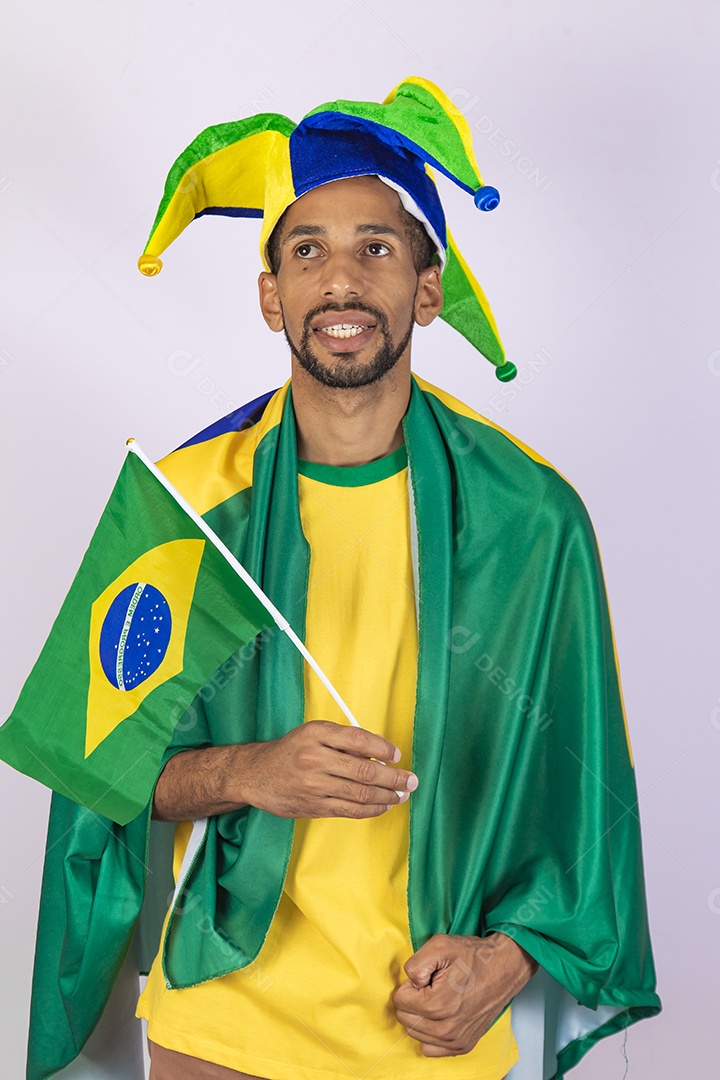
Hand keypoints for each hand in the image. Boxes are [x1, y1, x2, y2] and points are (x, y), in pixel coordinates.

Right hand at [233, 720, 417, 818]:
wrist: (255, 774)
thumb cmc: (290, 751)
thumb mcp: (312, 733)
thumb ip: (343, 741)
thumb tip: (380, 755)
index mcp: (316, 734)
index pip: (358, 740)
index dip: (383, 749)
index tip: (397, 755)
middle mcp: (314, 758)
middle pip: (364, 771)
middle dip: (394, 778)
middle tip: (411, 780)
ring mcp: (314, 785)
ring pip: (361, 794)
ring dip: (387, 796)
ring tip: (401, 794)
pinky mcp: (314, 806)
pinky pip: (350, 810)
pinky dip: (371, 809)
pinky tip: (383, 806)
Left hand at [393, 932, 537, 1056]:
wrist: (504, 968)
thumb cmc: (473, 956)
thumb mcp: (440, 945)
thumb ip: (415, 964)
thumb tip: (410, 983)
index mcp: (437, 1005)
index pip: (399, 1000)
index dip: (411, 984)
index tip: (428, 978)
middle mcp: (446, 1029)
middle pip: (405, 1019)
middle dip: (413, 1000)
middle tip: (433, 986)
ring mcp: (455, 1040)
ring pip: (415, 1033)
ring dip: (421, 1016)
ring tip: (440, 998)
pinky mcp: (463, 1045)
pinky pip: (430, 1047)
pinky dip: (430, 1033)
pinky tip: (442, 1016)